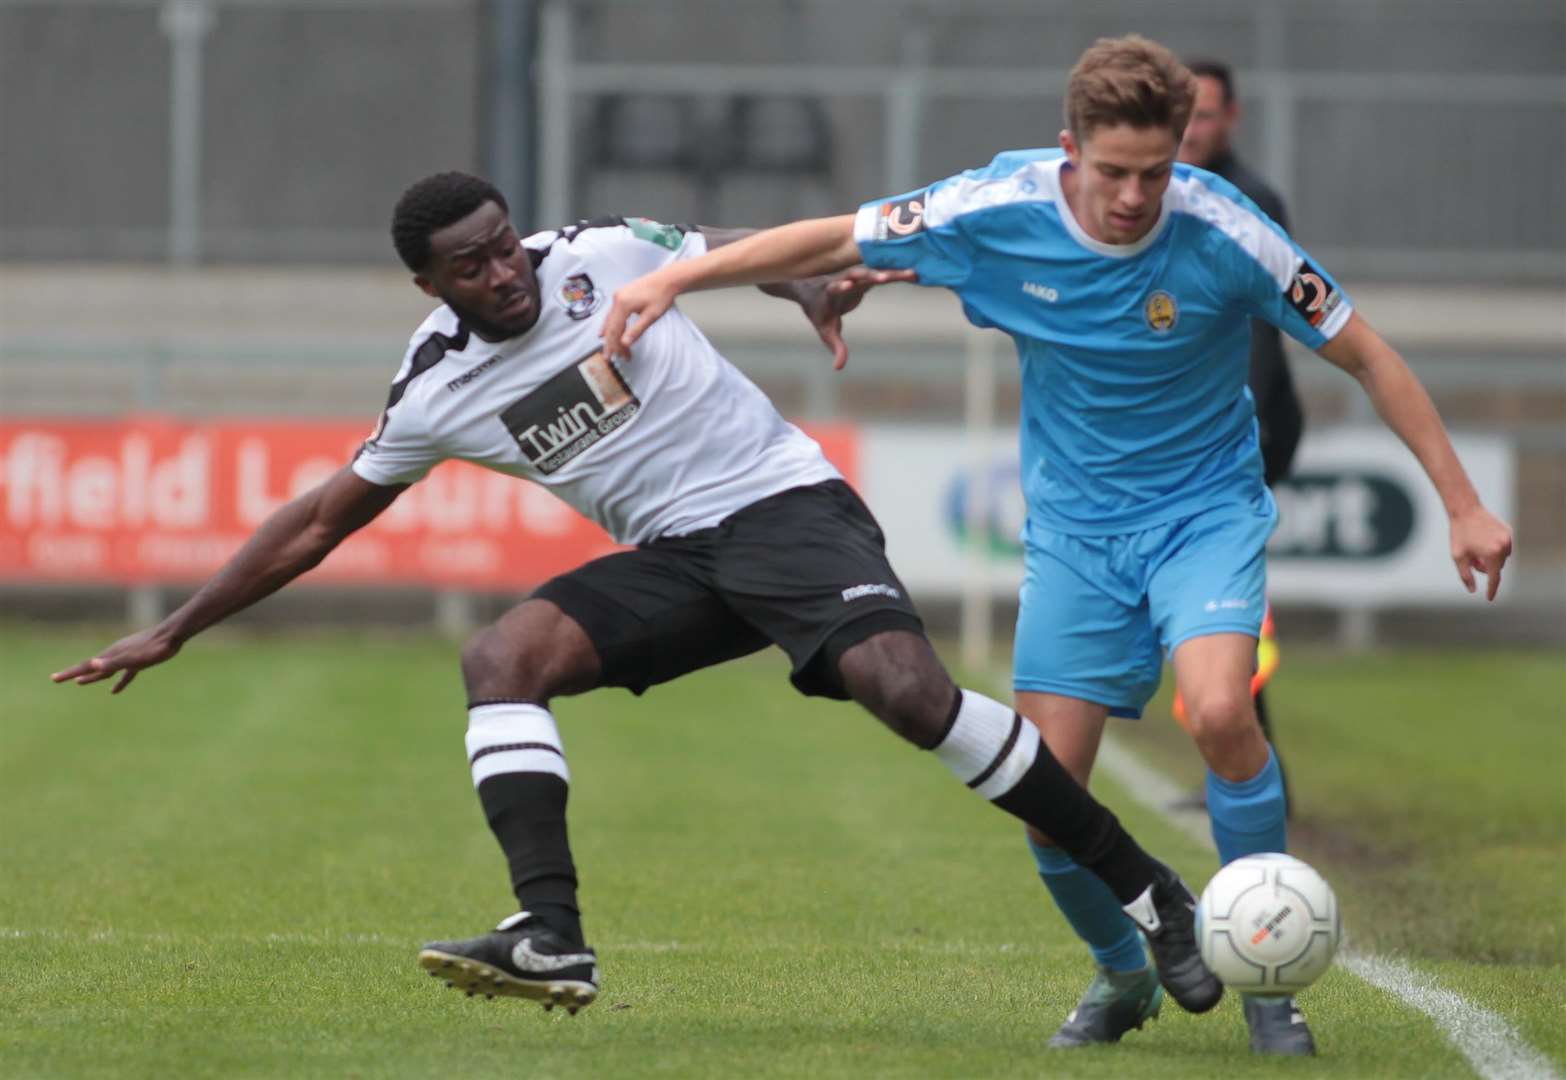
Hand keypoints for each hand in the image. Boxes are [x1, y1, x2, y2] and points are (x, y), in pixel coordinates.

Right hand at [51, 626, 182, 693]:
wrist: (172, 634)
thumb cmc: (154, 648)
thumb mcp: (133, 658)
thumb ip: (113, 663)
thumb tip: (92, 664)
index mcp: (111, 655)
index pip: (86, 666)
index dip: (69, 673)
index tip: (53, 679)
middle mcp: (115, 655)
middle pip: (91, 667)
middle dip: (74, 674)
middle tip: (57, 679)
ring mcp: (127, 657)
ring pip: (105, 670)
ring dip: (93, 677)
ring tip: (80, 683)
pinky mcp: (139, 660)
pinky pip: (124, 674)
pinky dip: (118, 682)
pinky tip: (114, 690)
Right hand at [601, 270, 680, 361]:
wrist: (667, 279)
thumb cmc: (662, 296)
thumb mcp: (651, 316)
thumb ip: (636, 330)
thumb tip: (624, 344)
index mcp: (623, 304)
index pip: (615, 330)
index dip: (616, 346)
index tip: (620, 357)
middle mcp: (617, 299)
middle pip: (610, 326)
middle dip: (611, 343)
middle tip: (610, 358)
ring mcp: (617, 296)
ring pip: (610, 320)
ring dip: (610, 336)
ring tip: (609, 350)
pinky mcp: (621, 295)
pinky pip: (612, 313)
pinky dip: (610, 325)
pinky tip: (604, 332)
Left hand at [798, 267, 916, 369]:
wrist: (813, 290)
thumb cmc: (819, 312)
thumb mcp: (825, 332)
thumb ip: (835, 347)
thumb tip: (838, 368)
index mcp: (830, 292)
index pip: (834, 287)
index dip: (841, 286)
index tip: (848, 285)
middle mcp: (843, 280)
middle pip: (856, 274)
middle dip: (870, 275)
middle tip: (885, 278)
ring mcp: (856, 277)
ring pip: (874, 271)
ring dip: (891, 272)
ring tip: (912, 274)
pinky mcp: (865, 277)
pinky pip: (882, 274)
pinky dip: (896, 274)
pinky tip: (913, 274)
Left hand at [1450, 504, 1512, 599]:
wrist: (1466, 510)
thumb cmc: (1459, 534)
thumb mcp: (1458, 557)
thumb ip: (1466, 575)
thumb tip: (1473, 590)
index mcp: (1492, 554)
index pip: (1494, 578)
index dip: (1491, 589)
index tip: (1489, 598)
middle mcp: (1504, 547)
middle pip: (1497, 567)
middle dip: (1485, 567)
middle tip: (1472, 560)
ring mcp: (1508, 538)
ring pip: (1501, 557)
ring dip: (1491, 558)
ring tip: (1476, 549)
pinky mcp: (1508, 531)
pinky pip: (1504, 546)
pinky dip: (1495, 548)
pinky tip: (1483, 540)